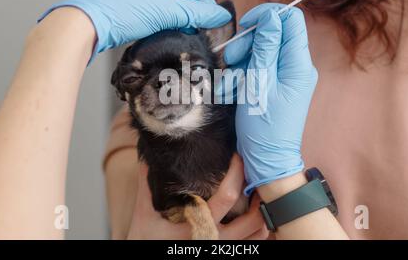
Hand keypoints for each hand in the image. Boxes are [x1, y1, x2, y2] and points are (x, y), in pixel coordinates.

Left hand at [39, 0, 230, 59]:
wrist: (87, 23)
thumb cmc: (122, 9)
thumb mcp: (167, 10)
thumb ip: (197, 13)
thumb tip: (219, 17)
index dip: (205, 4)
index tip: (216, 21)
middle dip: (191, 12)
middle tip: (202, 30)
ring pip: (165, 2)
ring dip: (177, 18)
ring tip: (187, 33)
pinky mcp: (125, 1)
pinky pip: (152, 9)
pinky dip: (162, 20)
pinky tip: (168, 32)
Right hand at [127, 155, 268, 239]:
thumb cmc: (145, 239)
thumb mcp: (145, 212)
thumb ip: (147, 184)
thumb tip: (149, 157)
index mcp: (196, 224)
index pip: (227, 197)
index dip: (237, 173)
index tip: (237, 156)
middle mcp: (214, 240)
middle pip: (252, 218)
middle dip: (258, 193)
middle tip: (256, 173)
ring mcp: (221, 249)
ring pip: (257, 233)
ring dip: (262, 211)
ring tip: (258, 191)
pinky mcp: (224, 253)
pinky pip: (252, 244)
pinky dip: (259, 228)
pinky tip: (254, 212)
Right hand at [224, 4, 317, 195]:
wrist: (267, 157)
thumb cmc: (263, 126)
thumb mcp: (259, 83)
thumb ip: (265, 48)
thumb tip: (271, 17)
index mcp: (298, 64)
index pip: (291, 20)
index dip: (268, 16)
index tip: (245, 25)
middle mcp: (296, 67)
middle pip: (273, 34)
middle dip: (248, 42)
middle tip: (230, 58)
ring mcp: (287, 77)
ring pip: (262, 52)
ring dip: (241, 61)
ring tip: (229, 82)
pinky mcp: (276, 85)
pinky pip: (260, 68)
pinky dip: (244, 75)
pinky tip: (232, 90)